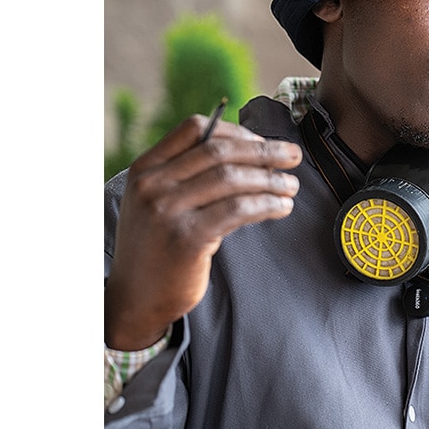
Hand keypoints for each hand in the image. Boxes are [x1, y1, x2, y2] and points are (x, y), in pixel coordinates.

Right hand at [105, 113, 302, 349]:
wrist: (135, 299)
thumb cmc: (156, 248)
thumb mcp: (155, 202)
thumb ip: (184, 176)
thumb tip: (245, 151)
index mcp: (145, 168)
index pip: (194, 129)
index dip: (235, 131)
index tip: (262, 141)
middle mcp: (152, 184)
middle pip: (219, 151)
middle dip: (263, 151)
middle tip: (293, 156)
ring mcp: (167, 211)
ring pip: (232, 179)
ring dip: (270, 179)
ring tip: (291, 186)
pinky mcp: (187, 239)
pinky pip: (238, 210)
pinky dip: (266, 205)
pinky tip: (281, 208)